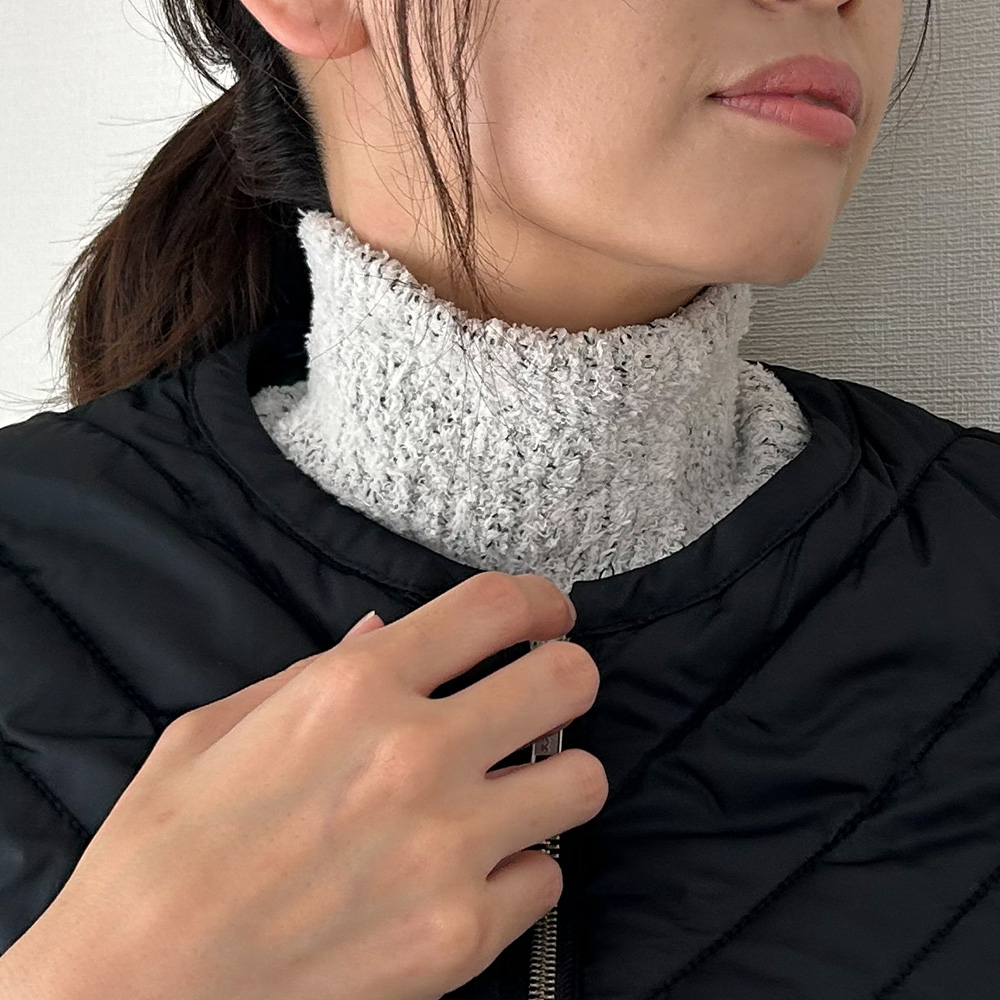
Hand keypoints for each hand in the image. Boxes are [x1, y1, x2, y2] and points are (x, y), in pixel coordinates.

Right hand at [0, 572, 606, 999]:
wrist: (129, 995)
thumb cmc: (158, 854)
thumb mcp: (216, 729)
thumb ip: (316, 669)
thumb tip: (383, 630)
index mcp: (353, 689)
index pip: (495, 606)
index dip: (538, 600)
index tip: (546, 614)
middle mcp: (414, 756)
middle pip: (568, 679)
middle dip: (566, 674)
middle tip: (544, 690)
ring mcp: (448, 849)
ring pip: (583, 780)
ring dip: (557, 774)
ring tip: (515, 786)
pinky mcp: (461, 936)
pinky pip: (546, 877)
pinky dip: (520, 867)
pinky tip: (474, 870)